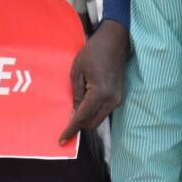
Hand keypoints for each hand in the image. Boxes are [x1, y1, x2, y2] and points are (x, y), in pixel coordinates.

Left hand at [59, 19, 129, 143]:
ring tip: (75, 110)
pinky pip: (104, 111)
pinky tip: (85, 104)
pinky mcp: (119, 97)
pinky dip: (94, 112)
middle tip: (66, 123)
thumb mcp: (77, 71)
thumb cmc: (93, 52)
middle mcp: (111, 100)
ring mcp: (118, 99)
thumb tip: (74, 113)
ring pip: (99, 119)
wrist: (115, 41)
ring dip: (87, 119)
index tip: (62, 140)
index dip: (71, 129)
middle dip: (79, 126)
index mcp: (99, 93)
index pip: (83, 117)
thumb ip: (76, 94)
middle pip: (93, 123)